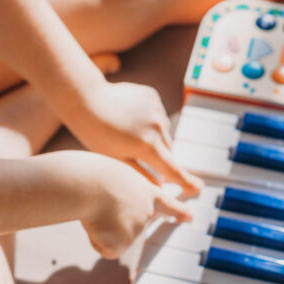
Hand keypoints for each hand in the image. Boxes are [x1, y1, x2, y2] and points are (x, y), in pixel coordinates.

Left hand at [67, 81, 202, 196]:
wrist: (86, 98)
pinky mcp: (152, 95)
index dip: (185, 180)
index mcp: (148, 145)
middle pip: (167, 149)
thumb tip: (159, 186)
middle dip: (159, 156)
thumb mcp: (116, 159)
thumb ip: (140, 174)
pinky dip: (149, 119)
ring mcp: (156, 108)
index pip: (172, 168)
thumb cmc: (95, 133)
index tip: (197, 187)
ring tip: (128, 133)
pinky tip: (129, 117)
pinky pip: (157, 113)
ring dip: (154, 136)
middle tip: (137, 155)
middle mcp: (157, 126)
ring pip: (162, 131)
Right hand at [78, 153, 192, 258]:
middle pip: (137, 225)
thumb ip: (118, 195)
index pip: (165, 202)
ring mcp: (137, 228)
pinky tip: (94, 224)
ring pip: (111, 235)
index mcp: (144, 190)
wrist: (90, 185)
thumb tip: (109, 221)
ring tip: (95, 208)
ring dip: (99, 226)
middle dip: (128, 226)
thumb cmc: (94, 175)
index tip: (190, 216)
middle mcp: (146, 210)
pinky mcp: (125, 243)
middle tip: (125, 219)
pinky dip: (95, 239)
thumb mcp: (112, 177)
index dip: (178, 210)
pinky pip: (103, 247)